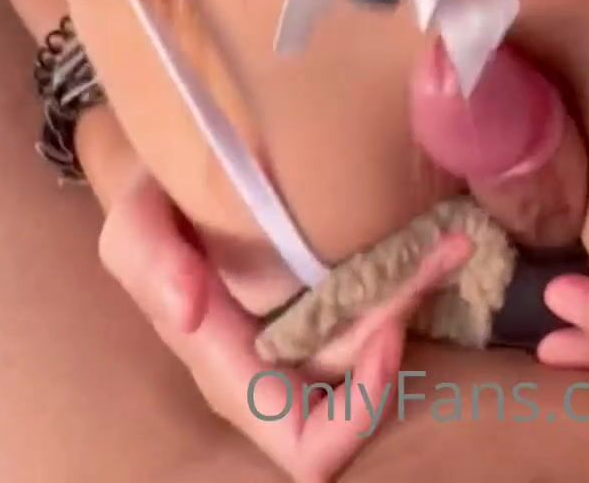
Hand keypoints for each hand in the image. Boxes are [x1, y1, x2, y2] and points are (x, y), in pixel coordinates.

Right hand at [98, 164, 471, 478]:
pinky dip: (415, 269)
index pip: (305, 442)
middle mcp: (280, 360)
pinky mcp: (340, 282)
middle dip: (403, 323)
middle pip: (361, 386)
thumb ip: (146, 255)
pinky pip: (387, 292)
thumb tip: (190, 310)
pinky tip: (438, 225)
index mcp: (231, 368)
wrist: (182, 148)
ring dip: (420, 288)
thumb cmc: (157, 192)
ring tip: (451, 235)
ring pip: (383, 334)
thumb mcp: (137, 214)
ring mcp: (315, 322)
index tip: (388, 332)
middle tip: (442, 253)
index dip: (357, 410)